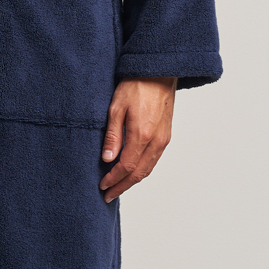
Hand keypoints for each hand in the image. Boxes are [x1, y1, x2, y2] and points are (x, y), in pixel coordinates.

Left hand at [99, 77, 176, 200]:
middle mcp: (156, 141)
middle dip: (122, 186)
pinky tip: (132, 172)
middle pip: (139, 173)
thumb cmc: (136, 86)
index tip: (102, 185)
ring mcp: (163, 139)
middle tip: (108, 195)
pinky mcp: (166, 136)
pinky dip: (142, 170)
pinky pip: (154, 160)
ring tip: (118, 187)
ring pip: (148, 169)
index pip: (126, 166)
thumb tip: (107, 159)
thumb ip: (112, 135)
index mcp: (142, 134)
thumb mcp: (116, 107)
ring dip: (132, 181)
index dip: (114, 179)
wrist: (159, 73)